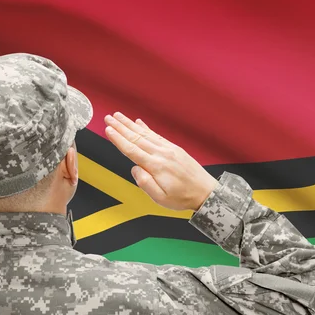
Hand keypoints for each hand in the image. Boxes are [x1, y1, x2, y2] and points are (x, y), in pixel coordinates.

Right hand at [104, 112, 218, 210]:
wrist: (206, 192)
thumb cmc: (183, 197)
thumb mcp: (161, 198)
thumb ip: (145, 183)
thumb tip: (134, 169)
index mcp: (156, 166)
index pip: (132, 150)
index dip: (118, 139)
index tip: (108, 130)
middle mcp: (162, 154)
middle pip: (136, 138)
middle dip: (121, 127)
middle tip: (109, 117)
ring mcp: (169, 149)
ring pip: (145, 134)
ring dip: (130, 124)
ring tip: (119, 116)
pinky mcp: (175, 148)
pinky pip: (157, 135)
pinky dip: (146, 128)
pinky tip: (139, 123)